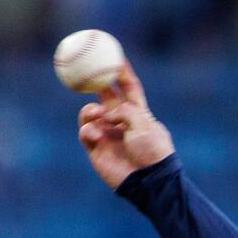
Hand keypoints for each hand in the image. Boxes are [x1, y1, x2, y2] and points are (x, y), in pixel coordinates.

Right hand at [77, 58, 174, 189]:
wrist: (148, 182)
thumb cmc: (152, 153)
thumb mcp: (144, 125)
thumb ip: (125, 110)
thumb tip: (106, 113)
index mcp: (140, 114)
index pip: (130, 88)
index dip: (122, 72)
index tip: (115, 55)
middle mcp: (122, 122)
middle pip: (105, 96)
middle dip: (96, 82)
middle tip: (87, 69)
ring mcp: (108, 135)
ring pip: (90, 113)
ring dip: (90, 111)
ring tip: (98, 116)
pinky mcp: (96, 149)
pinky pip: (85, 132)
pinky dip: (88, 130)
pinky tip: (96, 135)